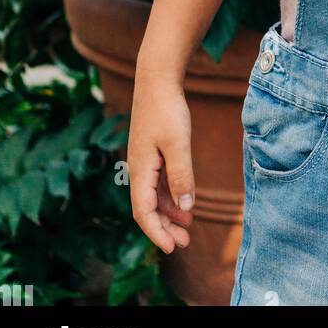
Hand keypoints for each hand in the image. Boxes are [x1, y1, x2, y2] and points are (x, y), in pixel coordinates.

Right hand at [128, 70, 195, 254]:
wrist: (156, 79)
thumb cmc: (166, 110)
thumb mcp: (178, 144)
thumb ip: (182, 176)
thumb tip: (186, 208)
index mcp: (140, 170)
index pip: (143, 212)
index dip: (156, 233)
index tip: (172, 248)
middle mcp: (138, 169)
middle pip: (148, 208)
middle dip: (165, 228)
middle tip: (184, 242)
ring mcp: (145, 161)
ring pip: (155, 196)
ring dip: (170, 213)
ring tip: (189, 227)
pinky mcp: (153, 152)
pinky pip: (160, 182)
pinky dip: (172, 195)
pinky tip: (186, 202)